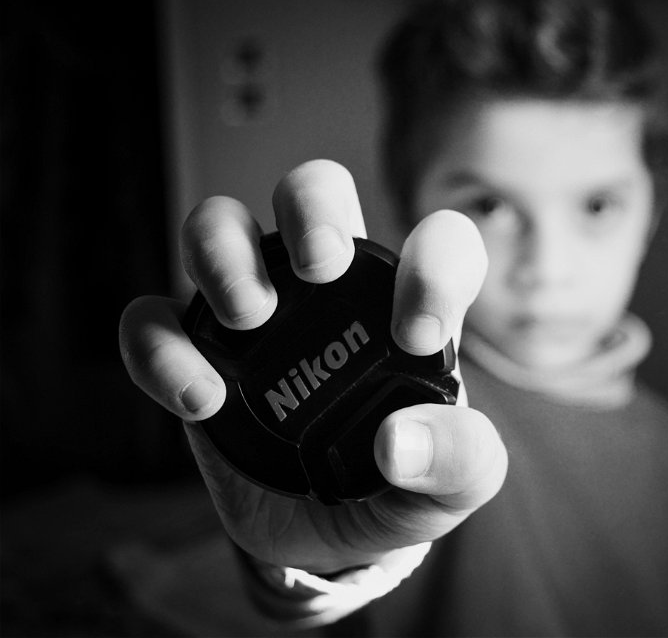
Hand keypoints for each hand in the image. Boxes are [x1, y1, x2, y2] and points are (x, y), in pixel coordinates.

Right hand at [118, 159, 505, 573]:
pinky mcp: (195, 355)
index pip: (438, 242)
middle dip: (312, 208)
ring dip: (225, 254)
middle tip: (319, 267)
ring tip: (252, 318)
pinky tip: (202, 401)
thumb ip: (459, 463)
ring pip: (219, 226)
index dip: (434, 265)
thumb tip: (400, 442)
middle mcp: (327, 291)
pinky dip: (161, 348)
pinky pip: (151, 321)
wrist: (329, 536)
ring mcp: (254, 316)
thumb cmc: (398, 489)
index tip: (416, 336)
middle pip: (312, 190)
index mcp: (404, 305)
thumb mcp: (451, 489)